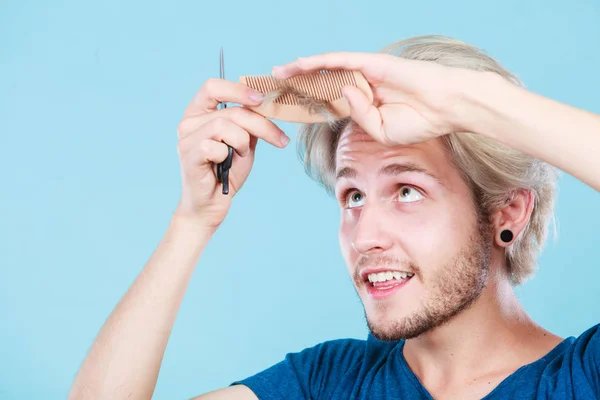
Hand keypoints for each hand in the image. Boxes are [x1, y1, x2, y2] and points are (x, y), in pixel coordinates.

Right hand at [174, 78, 289, 229]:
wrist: (211, 205)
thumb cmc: (226, 173)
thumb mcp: (244, 144)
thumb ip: (249, 124)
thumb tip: (265, 105)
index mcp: (199, 113)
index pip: (213, 87)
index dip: (238, 89)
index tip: (261, 100)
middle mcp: (189, 122)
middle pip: (231, 111)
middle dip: (261, 125)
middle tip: (279, 139)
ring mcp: (185, 138)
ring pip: (224, 125)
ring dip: (242, 143)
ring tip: (240, 156)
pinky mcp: (188, 155)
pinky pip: (214, 146)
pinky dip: (226, 156)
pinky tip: (223, 166)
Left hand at [272, 52, 478, 145]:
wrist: (445, 108)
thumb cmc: (419, 123)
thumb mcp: (381, 130)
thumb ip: (358, 115)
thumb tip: (342, 92)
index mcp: (362, 105)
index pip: (326, 104)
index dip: (304, 105)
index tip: (284, 111)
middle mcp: (360, 86)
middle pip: (320, 84)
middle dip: (296, 86)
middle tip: (272, 88)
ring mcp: (365, 73)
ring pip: (325, 70)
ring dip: (300, 71)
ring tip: (277, 74)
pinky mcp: (371, 62)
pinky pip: (339, 60)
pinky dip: (319, 61)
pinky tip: (299, 64)